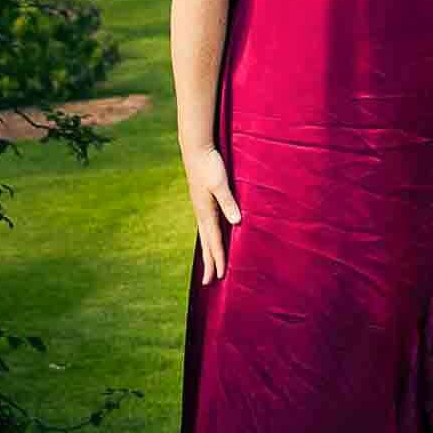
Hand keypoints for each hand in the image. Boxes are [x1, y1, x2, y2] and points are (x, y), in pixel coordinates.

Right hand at [183, 144, 240, 282]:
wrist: (196, 150)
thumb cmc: (209, 165)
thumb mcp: (220, 184)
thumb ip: (228, 203)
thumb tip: (236, 223)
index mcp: (206, 212)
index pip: (214, 241)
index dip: (219, 259)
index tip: (220, 276)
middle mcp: (202, 214)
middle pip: (207, 244)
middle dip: (210, 263)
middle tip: (209, 283)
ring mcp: (201, 208)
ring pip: (205, 236)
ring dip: (208, 253)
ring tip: (209, 266)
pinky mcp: (203, 201)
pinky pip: (207, 226)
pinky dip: (208, 238)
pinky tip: (211, 238)